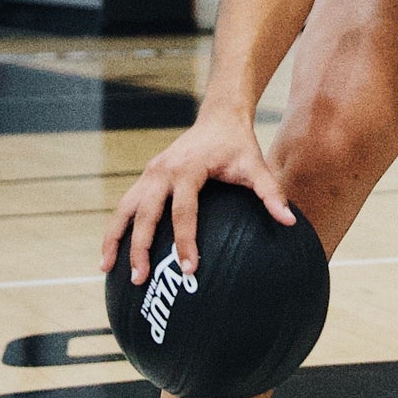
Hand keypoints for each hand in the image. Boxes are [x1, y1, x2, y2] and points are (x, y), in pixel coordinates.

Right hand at [101, 113, 294, 284]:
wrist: (219, 117)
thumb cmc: (239, 145)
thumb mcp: (257, 165)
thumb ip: (271, 193)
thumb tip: (291, 222)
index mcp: (187, 170)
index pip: (183, 212)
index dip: (186, 242)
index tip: (190, 269)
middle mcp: (162, 172)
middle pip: (145, 214)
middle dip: (140, 248)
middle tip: (141, 279)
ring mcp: (149, 174)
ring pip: (125, 210)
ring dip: (115, 239)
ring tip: (106, 270)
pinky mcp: (145, 178)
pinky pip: (125, 206)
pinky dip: (116, 229)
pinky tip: (111, 255)